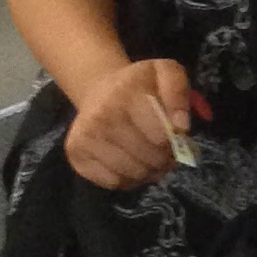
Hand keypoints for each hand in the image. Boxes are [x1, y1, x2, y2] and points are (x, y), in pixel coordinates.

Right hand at [65, 59, 211, 190]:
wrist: (99, 90)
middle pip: (147, 159)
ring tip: (150, 158)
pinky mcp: (76, 155)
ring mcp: (85, 137)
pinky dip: (128, 179)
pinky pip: (114, 183)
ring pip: (132, 175)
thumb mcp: (164, 73)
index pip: (160, 136)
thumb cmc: (139, 86)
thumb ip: (177, 91)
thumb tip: (181, 127)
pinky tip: (130, 162)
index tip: (173, 136)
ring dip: (148, 172)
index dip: (173, 142)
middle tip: (165, 152)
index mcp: (124, 93)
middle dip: (164, 160)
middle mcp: (99, 116)